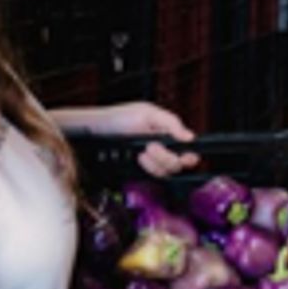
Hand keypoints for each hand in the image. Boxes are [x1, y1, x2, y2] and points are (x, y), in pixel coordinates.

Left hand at [55, 103, 198, 175]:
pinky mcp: (143, 169)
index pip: (189, 150)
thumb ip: (171, 123)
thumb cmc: (120, 117)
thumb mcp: (147, 113)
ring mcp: (154, 160)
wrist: (97, 129)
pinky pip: (153, 175)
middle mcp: (165, 148)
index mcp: (169, 133)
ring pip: (167, 172)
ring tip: (142, 150)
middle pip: (179, 164)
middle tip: (151, 146)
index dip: (190, 156)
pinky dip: (147, 167)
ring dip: (156, 162)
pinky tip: (139, 157)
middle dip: (167, 157)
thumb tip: (189, 137)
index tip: (184, 156)